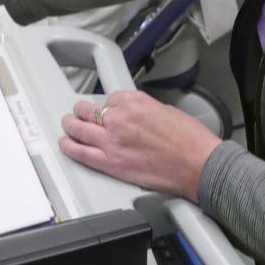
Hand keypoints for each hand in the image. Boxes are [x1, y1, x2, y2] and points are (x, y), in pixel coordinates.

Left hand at [61, 91, 222, 200]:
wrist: (198, 164)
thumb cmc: (191, 140)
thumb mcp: (166, 111)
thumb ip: (144, 111)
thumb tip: (135, 116)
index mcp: (135, 101)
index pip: (109, 99)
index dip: (108, 106)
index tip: (107, 110)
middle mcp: (120, 118)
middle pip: (89, 111)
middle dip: (83, 111)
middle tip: (79, 112)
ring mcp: (112, 141)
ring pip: (80, 130)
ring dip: (71, 126)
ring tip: (68, 124)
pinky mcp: (111, 163)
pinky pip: (82, 153)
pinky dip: (70, 147)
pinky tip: (66, 144)